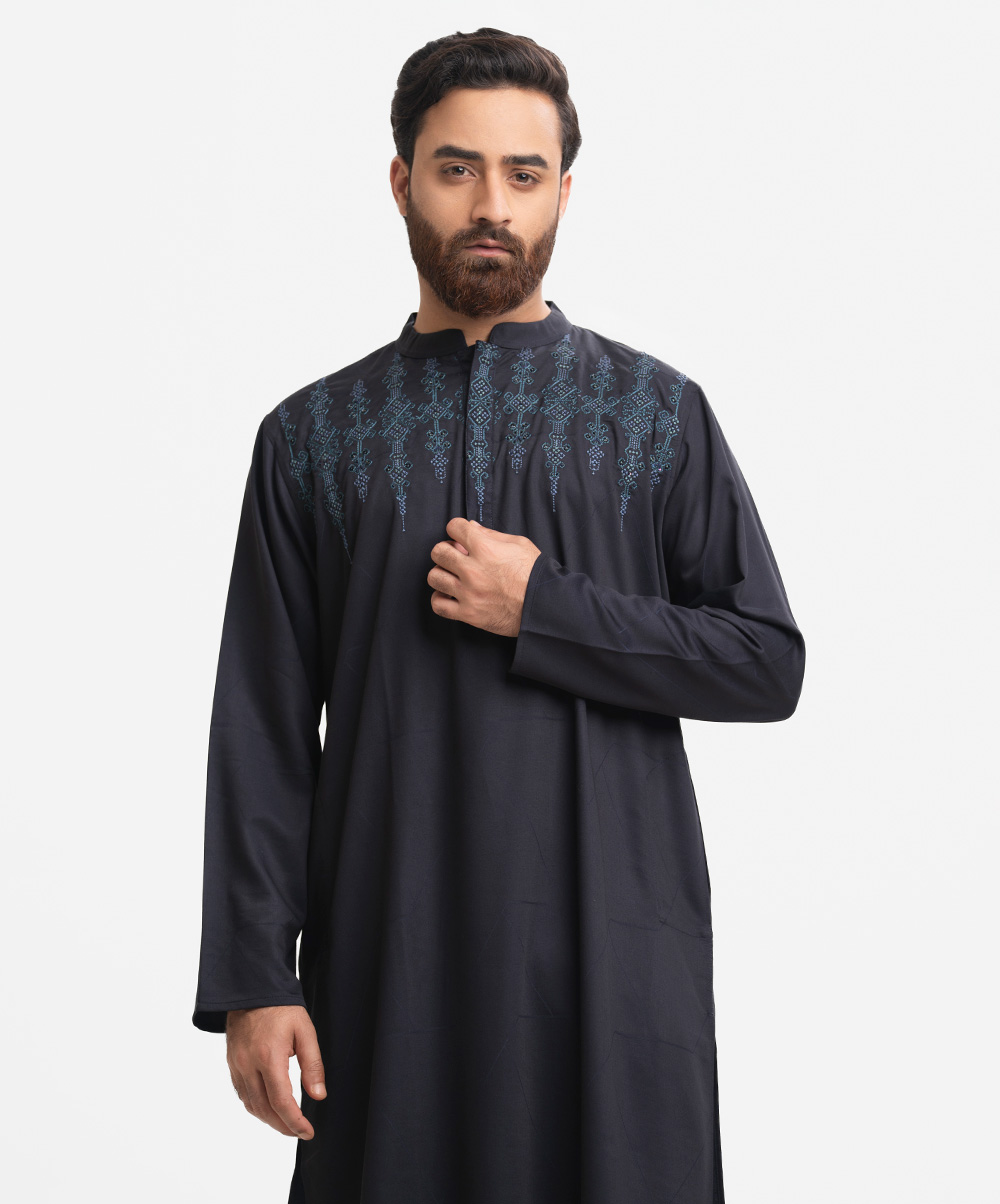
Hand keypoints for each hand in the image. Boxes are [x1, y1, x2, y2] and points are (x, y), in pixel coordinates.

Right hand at [225, 1005, 325, 1138]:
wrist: (253, 989)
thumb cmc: (282, 1008)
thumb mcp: (305, 1031)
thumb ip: (313, 1065)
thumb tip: (318, 1095)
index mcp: (269, 1057)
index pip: (281, 1102)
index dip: (295, 1122)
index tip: (307, 1132)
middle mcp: (249, 1065)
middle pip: (264, 1110)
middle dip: (283, 1126)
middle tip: (299, 1131)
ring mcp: (237, 1066)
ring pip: (251, 1105)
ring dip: (268, 1120)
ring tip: (286, 1124)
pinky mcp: (232, 1063)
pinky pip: (242, 1094)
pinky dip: (255, 1107)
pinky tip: (268, 1107)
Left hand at [427, 517, 540, 637]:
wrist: (544, 606)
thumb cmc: (535, 574)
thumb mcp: (519, 545)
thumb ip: (492, 535)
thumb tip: (472, 527)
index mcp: (485, 548)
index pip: (454, 527)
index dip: (457, 529)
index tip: (461, 536)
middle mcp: (472, 570)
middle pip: (438, 552)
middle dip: (446, 550)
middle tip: (456, 556)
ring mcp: (468, 593)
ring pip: (434, 577)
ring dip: (442, 574)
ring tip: (452, 576)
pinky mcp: (468, 614)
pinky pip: (438, 605)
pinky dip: (440, 599)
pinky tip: (450, 595)